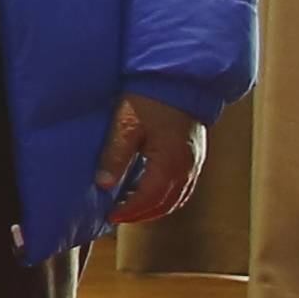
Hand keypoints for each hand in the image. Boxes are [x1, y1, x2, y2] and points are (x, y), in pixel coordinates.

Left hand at [104, 92, 208, 225]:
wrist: (177, 80)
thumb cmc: (149, 100)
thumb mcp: (125, 126)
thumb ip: (114, 156)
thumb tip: (103, 185)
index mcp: (170, 163)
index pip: (149, 199)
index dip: (129, 212)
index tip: (110, 217)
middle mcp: (187, 167)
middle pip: (166, 204)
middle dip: (142, 215)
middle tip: (118, 217)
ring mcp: (195, 162)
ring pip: (178, 198)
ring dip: (155, 207)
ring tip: (130, 207)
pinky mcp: (195, 155)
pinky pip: (184, 186)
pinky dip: (166, 195)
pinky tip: (147, 190)